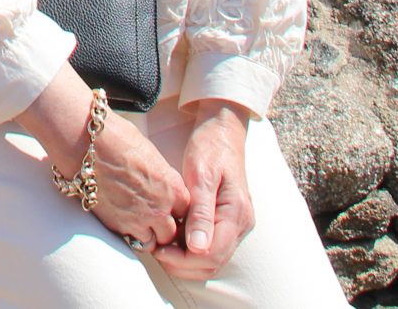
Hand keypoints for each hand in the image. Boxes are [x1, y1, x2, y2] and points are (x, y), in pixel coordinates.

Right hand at [88, 117, 189, 253]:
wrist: (86, 144)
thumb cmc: (117, 139)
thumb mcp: (150, 154)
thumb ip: (161, 177)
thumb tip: (161, 183)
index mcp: (172, 187)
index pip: (185, 212)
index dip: (176, 210)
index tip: (168, 208)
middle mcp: (160, 207)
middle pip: (171, 232)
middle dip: (164, 227)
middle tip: (153, 219)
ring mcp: (139, 219)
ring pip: (152, 242)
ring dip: (147, 234)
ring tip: (137, 222)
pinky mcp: (117, 225)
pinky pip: (131, 240)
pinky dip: (129, 235)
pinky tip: (122, 220)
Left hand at [155, 101, 254, 279]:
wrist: (222, 132)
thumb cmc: (209, 149)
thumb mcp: (201, 176)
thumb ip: (200, 212)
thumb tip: (198, 248)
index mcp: (237, 213)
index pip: (211, 254)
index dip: (183, 259)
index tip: (158, 248)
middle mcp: (241, 224)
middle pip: (212, 262)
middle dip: (182, 264)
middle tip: (155, 250)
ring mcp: (236, 225)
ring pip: (212, 260)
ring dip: (186, 260)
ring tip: (161, 246)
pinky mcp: (228, 222)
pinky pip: (211, 247)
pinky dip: (191, 251)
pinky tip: (172, 238)